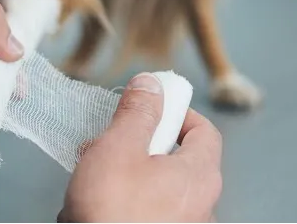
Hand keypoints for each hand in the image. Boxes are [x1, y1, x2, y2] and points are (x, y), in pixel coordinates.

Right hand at [59, 73, 222, 222]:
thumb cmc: (112, 215)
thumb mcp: (119, 147)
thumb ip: (137, 112)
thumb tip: (151, 85)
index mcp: (199, 176)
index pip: (205, 130)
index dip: (178, 112)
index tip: (151, 106)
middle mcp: (200, 207)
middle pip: (176, 158)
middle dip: (137, 145)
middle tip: (110, 144)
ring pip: (154, 187)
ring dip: (123, 175)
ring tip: (93, 179)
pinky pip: (143, 213)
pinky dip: (120, 203)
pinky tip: (91, 207)